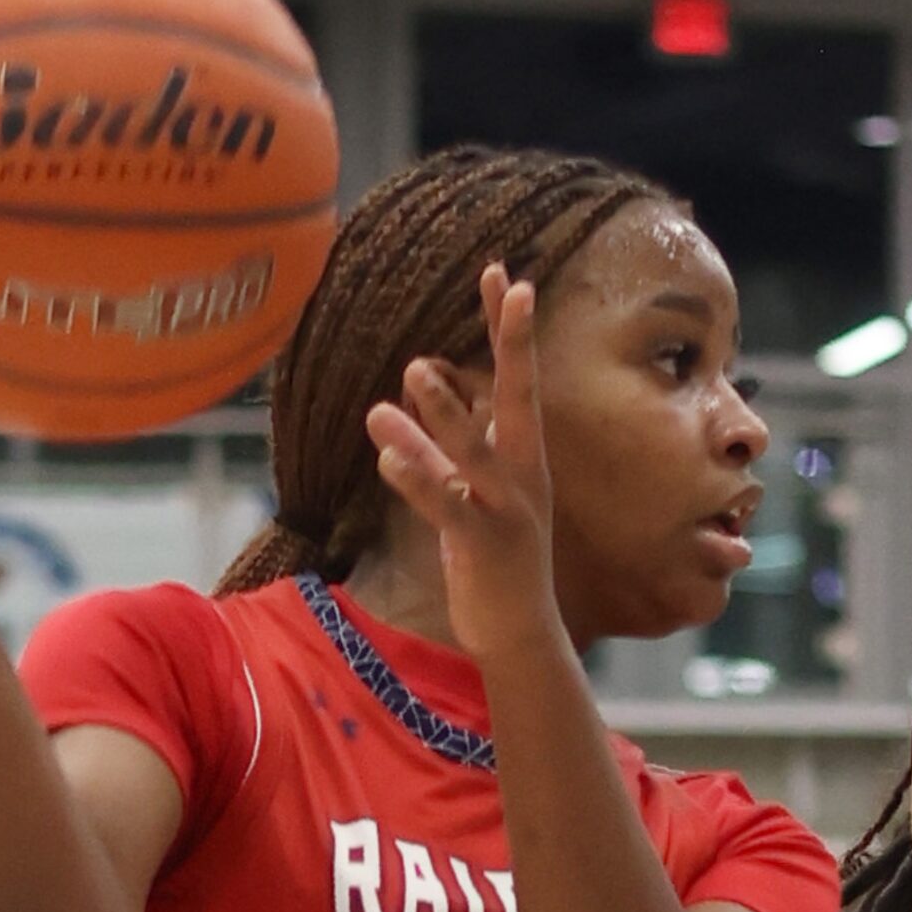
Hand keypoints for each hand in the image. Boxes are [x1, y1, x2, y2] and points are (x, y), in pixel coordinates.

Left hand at [364, 263, 561, 663]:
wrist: (521, 634)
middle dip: (512, 342)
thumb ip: (437, 453)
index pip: (520, 383)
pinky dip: (416, 478)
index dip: (513, 330)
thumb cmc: (495, 562)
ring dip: (445, 410)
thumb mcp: (466, 498)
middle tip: (504, 286)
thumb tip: (402, 405)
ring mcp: (507, 510)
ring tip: (412, 368)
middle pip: (519, 397)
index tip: (507, 276)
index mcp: (524, 459)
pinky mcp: (483, 546)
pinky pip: (446, 506)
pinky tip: (386, 454)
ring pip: (476, 451)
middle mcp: (523, 476)